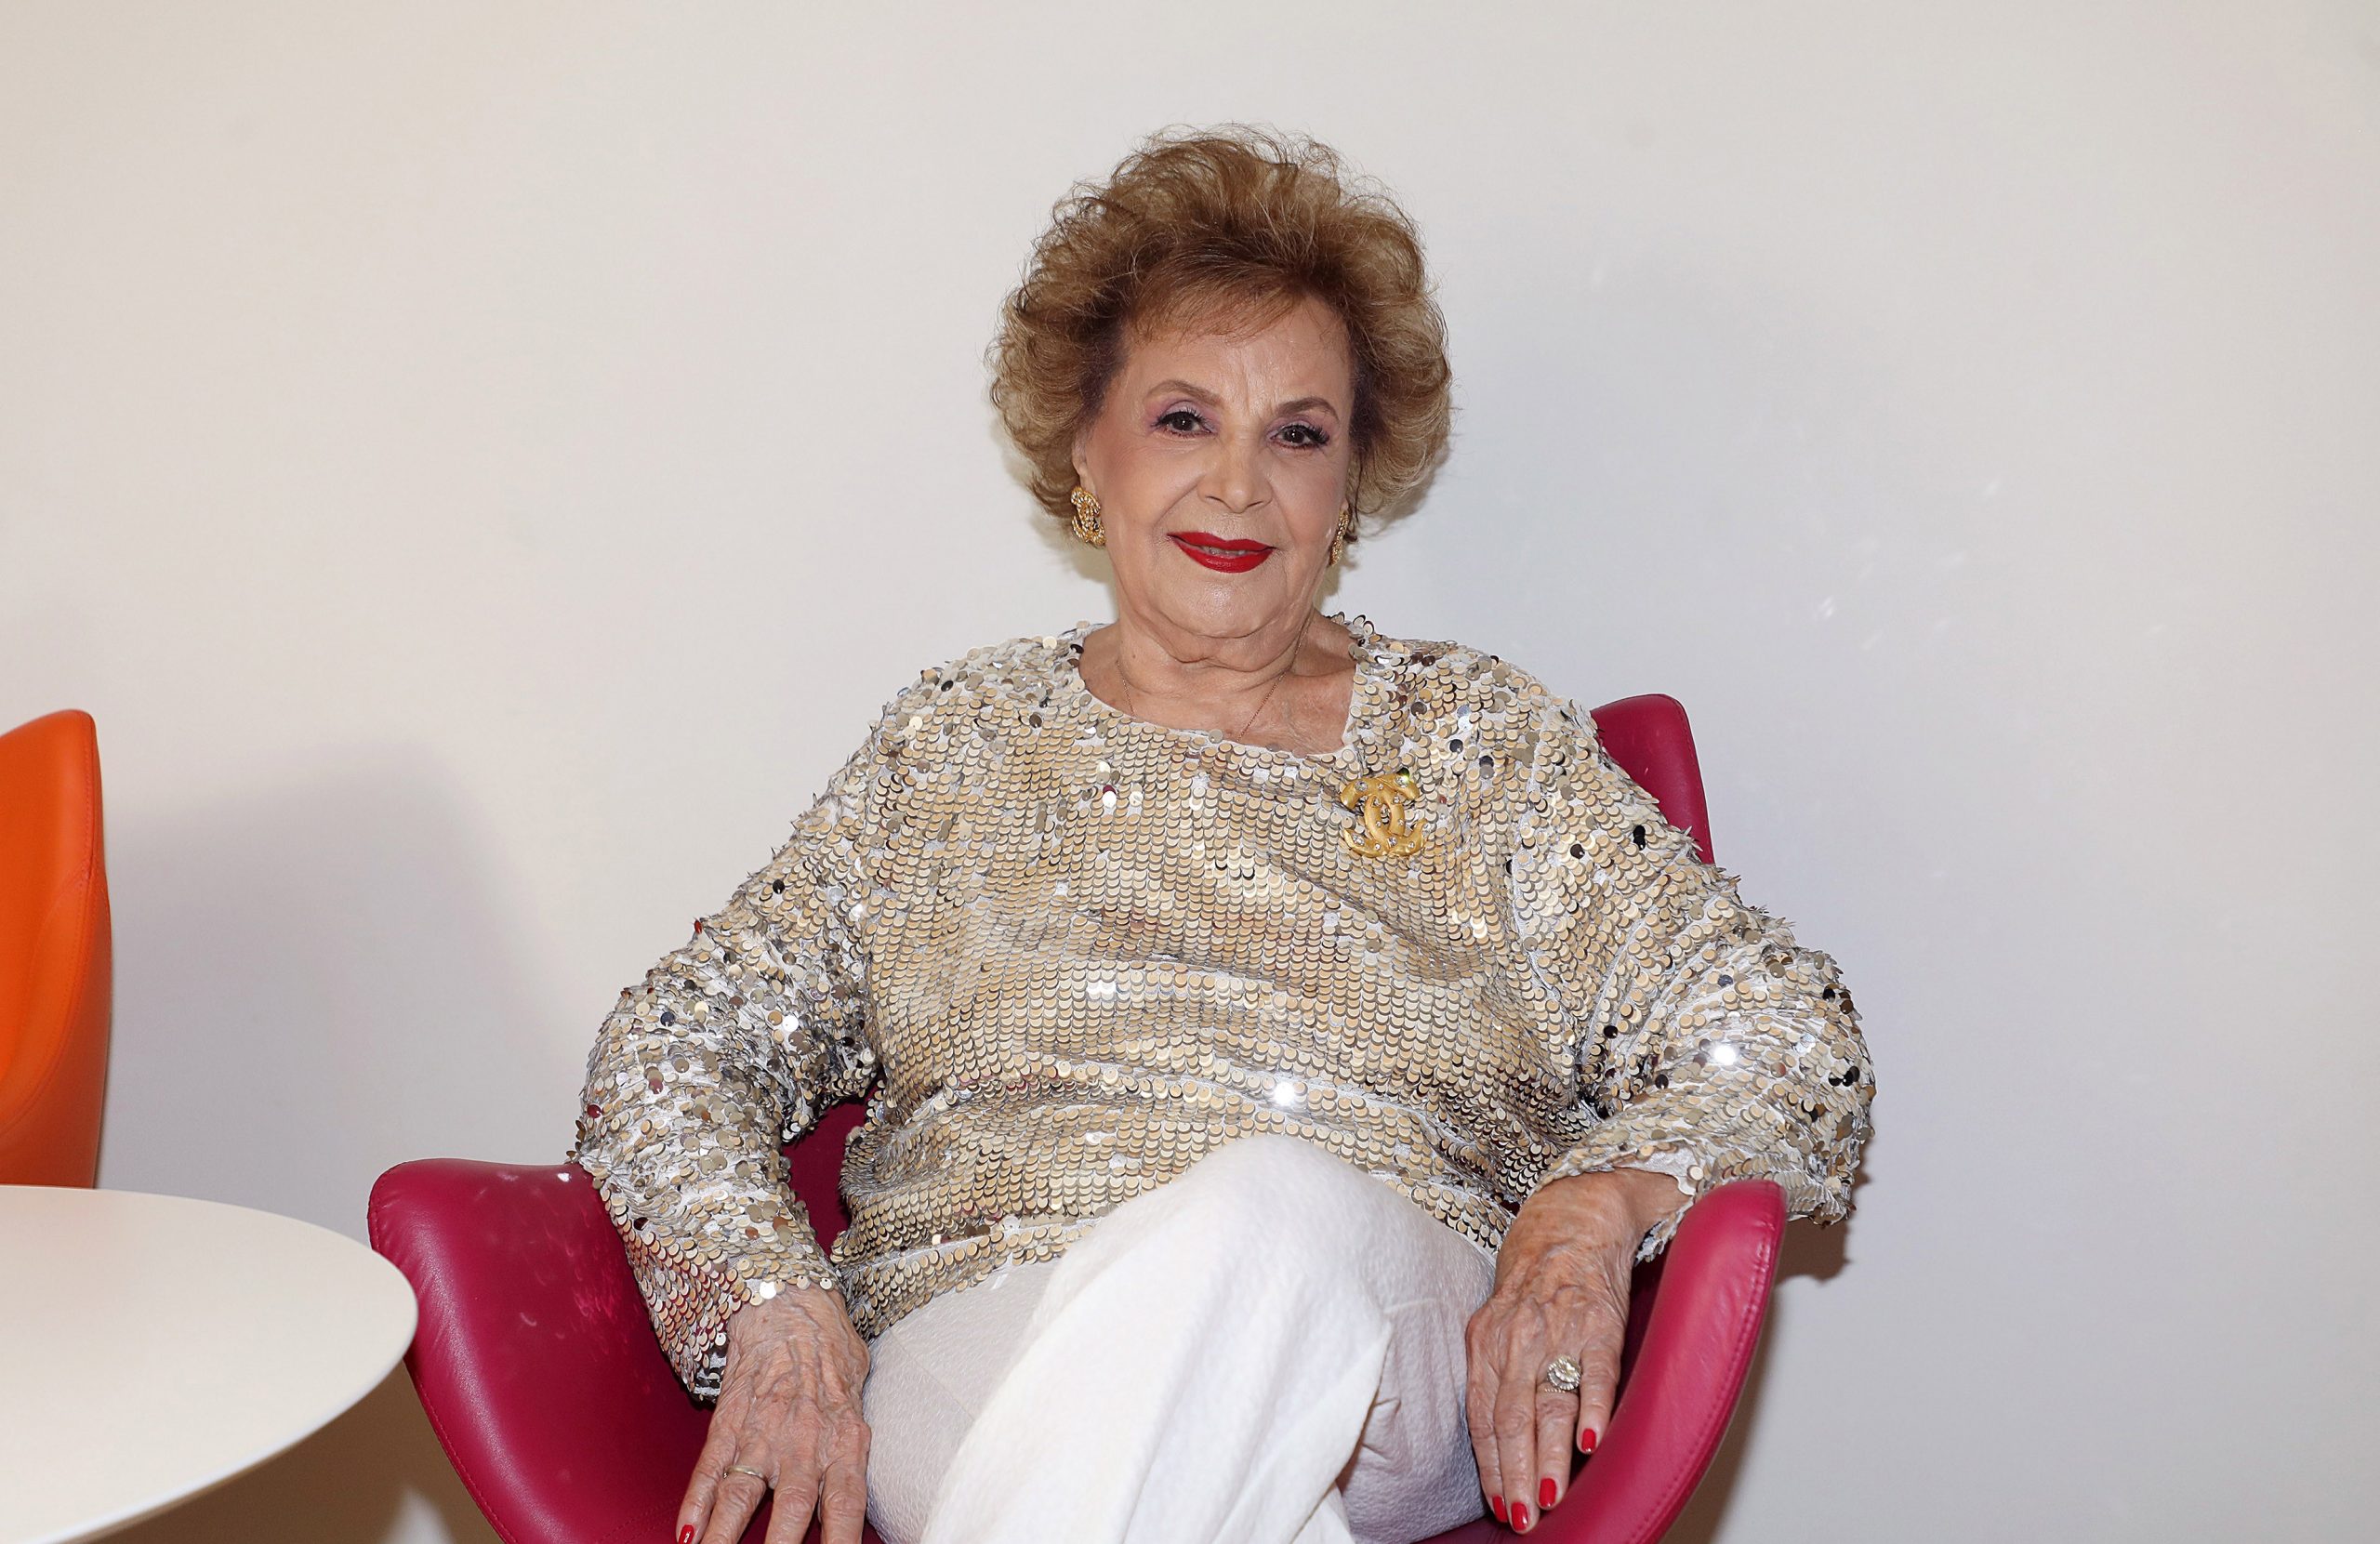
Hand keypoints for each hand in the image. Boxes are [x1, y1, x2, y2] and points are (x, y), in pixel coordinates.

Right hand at [682, 1284, 872, 1543]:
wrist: (791, 1305)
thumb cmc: (832, 1356)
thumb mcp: (858, 1403)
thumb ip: (854, 1450)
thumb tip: (853, 1494)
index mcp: (844, 1443)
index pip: (846, 1506)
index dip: (840, 1541)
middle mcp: (803, 1445)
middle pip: (790, 1513)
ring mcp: (761, 1436)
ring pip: (741, 1499)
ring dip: (726, 1538)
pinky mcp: (727, 1424)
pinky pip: (709, 1471)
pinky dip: (695, 1505)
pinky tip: (686, 1534)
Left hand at [1464, 1168, 1686, 1532]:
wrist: (1573, 1217)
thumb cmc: (1533, 1281)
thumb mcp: (1497, 1323)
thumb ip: (1493, 1375)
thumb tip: (1492, 1441)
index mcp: (1487, 1342)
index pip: (1481, 1415)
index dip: (1488, 1464)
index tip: (1496, 1505)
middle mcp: (1518, 1338)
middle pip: (1510, 1417)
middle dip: (1514, 1473)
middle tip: (1521, 1517)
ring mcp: (1560, 1330)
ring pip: (1550, 1402)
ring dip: (1549, 1455)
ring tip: (1550, 1497)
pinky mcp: (1601, 1322)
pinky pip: (1597, 1372)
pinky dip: (1593, 1409)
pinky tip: (1591, 1443)